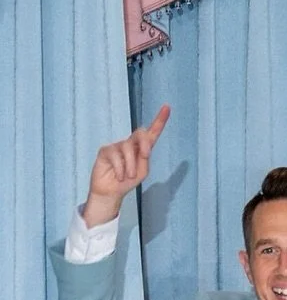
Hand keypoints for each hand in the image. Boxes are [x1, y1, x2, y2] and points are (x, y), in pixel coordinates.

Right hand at [82, 105, 170, 226]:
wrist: (111, 192)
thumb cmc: (127, 181)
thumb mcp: (141, 171)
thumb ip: (144, 158)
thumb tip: (144, 148)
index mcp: (142, 148)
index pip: (152, 132)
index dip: (160, 120)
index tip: (167, 107)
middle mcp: (130, 144)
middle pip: (140, 133)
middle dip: (144, 143)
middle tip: (146, 155)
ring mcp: (117, 146)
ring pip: (128, 148)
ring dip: (131, 165)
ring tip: (128, 176)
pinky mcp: (105, 150)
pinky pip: (116, 156)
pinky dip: (120, 168)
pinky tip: (119, 176)